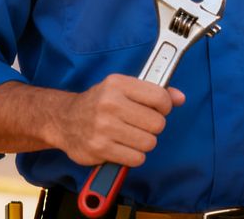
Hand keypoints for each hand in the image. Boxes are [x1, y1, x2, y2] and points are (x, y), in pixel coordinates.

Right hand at [52, 74, 184, 166]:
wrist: (64, 120)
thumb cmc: (98, 103)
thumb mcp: (122, 89)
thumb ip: (153, 92)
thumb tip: (180, 98)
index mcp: (117, 84)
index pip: (159, 97)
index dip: (164, 106)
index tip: (157, 109)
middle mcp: (110, 103)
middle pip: (157, 123)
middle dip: (152, 127)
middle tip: (138, 124)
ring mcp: (104, 127)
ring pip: (149, 143)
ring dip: (143, 143)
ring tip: (129, 136)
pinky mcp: (100, 148)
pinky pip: (136, 158)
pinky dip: (133, 156)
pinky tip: (122, 147)